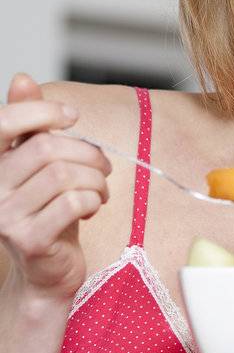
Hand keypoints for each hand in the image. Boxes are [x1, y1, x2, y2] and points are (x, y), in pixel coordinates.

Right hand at [0, 73, 111, 303]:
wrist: (49, 273)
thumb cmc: (49, 216)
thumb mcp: (42, 169)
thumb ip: (31, 128)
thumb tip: (23, 78)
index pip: (4, 123)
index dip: (41, 112)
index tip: (72, 117)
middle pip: (45, 149)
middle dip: (86, 152)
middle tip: (104, 166)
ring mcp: (6, 216)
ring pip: (62, 175)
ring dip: (94, 178)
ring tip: (102, 189)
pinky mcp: (29, 239)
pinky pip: (72, 203)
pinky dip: (93, 199)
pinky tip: (95, 206)